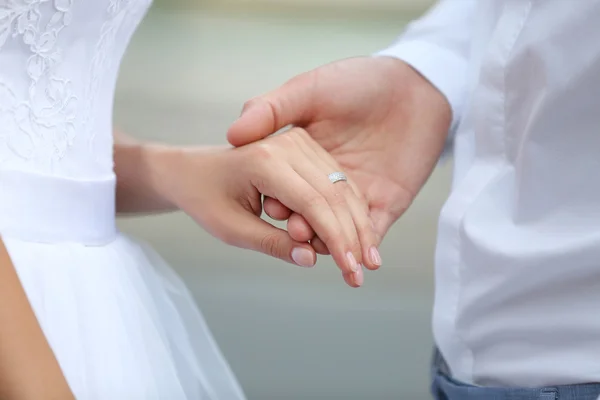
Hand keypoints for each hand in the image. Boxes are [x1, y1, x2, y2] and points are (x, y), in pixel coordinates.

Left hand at [151, 128, 378, 286]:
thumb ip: (272, 243)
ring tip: (364, 261)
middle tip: (361, 272)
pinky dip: (348, 209)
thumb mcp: (231, 229)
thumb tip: (311, 259)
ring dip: (356, 224)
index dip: (336, 239)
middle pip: (334, 194)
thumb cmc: (205, 199)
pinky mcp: (306, 147)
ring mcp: (299, 141)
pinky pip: (336, 180)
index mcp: (264, 160)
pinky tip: (357, 237)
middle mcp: (287, 144)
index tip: (350, 270)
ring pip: (341, 186)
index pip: (314, 203)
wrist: (193, 170)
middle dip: (352, 236)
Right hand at [227, 56, 451, 254]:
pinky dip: (368, 245)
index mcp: (303, 157)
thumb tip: (233, 134)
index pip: (287, 189)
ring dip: (333, 244)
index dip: (280, 202)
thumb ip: (270, 109)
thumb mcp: (308, 89)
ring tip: (329, 251)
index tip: (273, 210)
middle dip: (305, 230)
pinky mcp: (385, 203)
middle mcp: (326, 179)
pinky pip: (374, 230)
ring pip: (339, 228)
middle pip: (311, 213)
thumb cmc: (358, 79)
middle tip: (301, 239)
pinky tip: (362, 257)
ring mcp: (356, 193)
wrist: (416, 84)